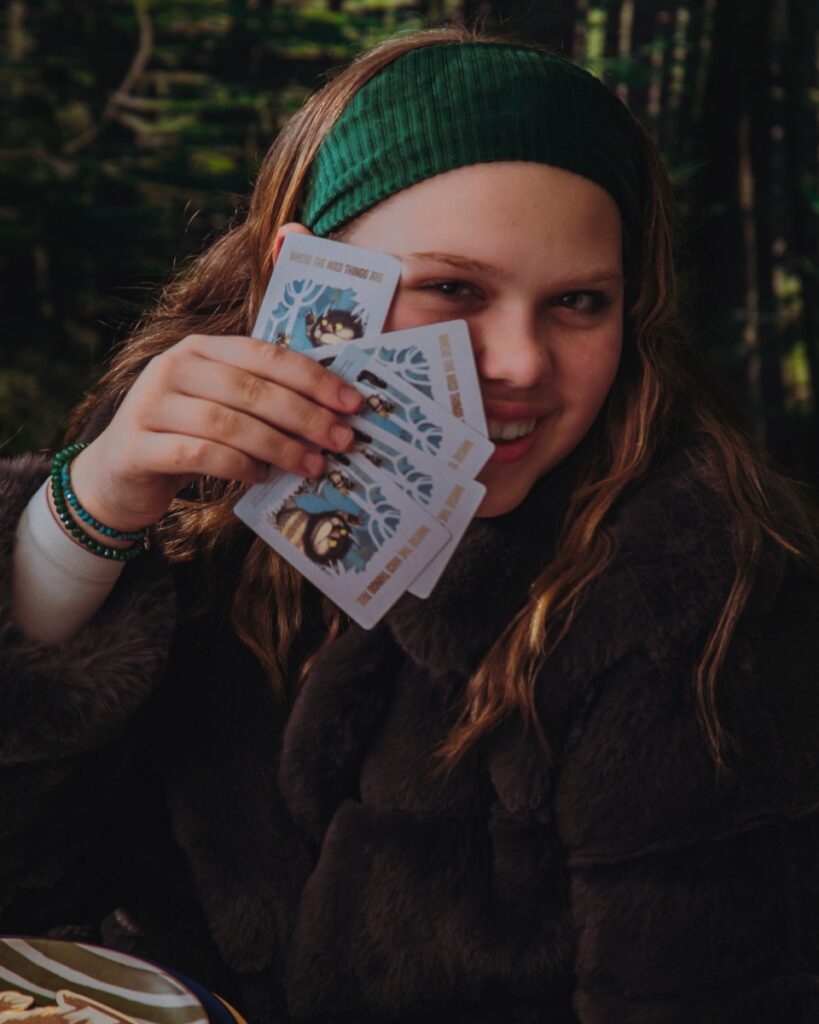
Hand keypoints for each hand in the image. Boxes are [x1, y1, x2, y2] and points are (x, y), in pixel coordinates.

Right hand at [69, 334, 362, 531]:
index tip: (352, 403)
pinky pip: (200, 454)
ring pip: (228, 422)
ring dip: (278, 446)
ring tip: (311, 465)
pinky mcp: (138, 445)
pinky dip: (238, 466)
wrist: (116, 473)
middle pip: (252, 389)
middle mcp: (173, 367)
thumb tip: (333, 415)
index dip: (314, 379)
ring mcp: (151, 405)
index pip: (266, 355)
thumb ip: (263, 401)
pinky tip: (261, 477)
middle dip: (304, 416)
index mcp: (201, 349)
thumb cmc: (184, 436)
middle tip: (341, 440)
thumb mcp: (221, 407)